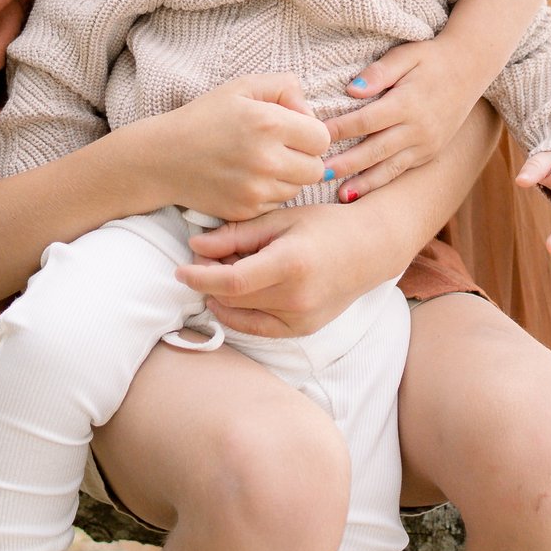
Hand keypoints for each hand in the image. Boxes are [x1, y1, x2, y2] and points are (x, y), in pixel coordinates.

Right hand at [148, 75, 333, 222]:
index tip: (292, 130)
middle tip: (281, 148)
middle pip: (316, 168)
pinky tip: (248, 178)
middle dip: (304, 157)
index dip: (309, 132)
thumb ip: (285, 87)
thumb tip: (309, 113)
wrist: (163, 158)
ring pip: (298, 188)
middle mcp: (266, 159)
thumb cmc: (205, 117)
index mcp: (269, 123)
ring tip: (262, 163)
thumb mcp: (243, 87)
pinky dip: (269, 193)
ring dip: (288, 177)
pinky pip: (277, 203)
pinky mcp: (247, 211)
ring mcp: (256, 189)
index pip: (321, 138)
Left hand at [181, 205, 352, 342]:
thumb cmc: (325, 226)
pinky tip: (232, 297)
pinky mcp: (302, 330)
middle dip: (209, 281)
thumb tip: (196, 246)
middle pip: (232, 298)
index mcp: (291, 264)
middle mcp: (296, 298)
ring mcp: (301, 319)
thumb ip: (237, 234)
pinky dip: (237, 314)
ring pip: (240, 314)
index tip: (180, 269)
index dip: (199, 277)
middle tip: (206, 260)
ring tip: (223, 273)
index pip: (231, 282)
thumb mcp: (281, 219)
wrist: (369, 250)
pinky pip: (257, 328)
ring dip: (221, 297)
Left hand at [321, 36, 484, 196]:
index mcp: (407, 103)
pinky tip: (364, 190)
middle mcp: (418, 128)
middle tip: (318, 174)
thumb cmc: (431, 58)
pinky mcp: (431, 152)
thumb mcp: (406, 55)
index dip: (340, 129)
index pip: (367, 120)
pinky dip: (382, 181)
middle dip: (346, 164)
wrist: (471, 68)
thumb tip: (351, 90)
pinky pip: (403, 170)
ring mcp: (427, 144)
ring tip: (340, 195)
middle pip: (375, 150)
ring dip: (364, 183)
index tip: (316, 135)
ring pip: (390, 167)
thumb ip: (379, 72)